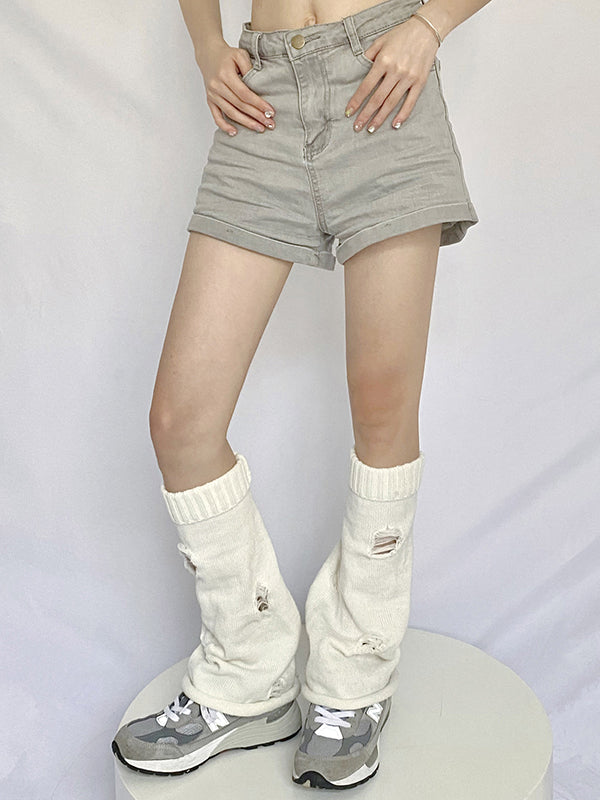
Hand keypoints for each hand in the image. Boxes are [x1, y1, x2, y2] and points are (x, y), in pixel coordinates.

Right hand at [195, 40, 275, 135]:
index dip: (258, 104)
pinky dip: (224, 126)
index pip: (245, 94)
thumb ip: (249, 68)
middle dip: (256, 116)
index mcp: (225, 74)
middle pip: (239, 105)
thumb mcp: (240, 54)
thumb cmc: (227, 55)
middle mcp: (217, 86)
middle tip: (270, 124)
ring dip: (246, 123)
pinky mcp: (210, 100)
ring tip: (259, 128)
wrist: (208, 54)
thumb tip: (259, 87)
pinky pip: (216, 116)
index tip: (270, 111)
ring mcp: (212, 95)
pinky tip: (235, 132)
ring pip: (231, 113)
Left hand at [345, 16, 438, 132]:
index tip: (349, 113)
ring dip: (380, 118)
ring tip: (371, 129)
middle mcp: (395, 71)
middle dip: (366, 114)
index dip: (356, 101)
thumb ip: (369, 56)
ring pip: (391, 103)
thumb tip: (358, 69)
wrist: (427, 29)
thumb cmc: (402, 35)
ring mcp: (408, 78)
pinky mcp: (420, 82)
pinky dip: (402, 115)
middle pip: (377, 99)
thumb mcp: (381, 41)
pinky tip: (394, 124)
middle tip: (357, 127)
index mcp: (383, 61)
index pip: (366, 86)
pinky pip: (410, 102)